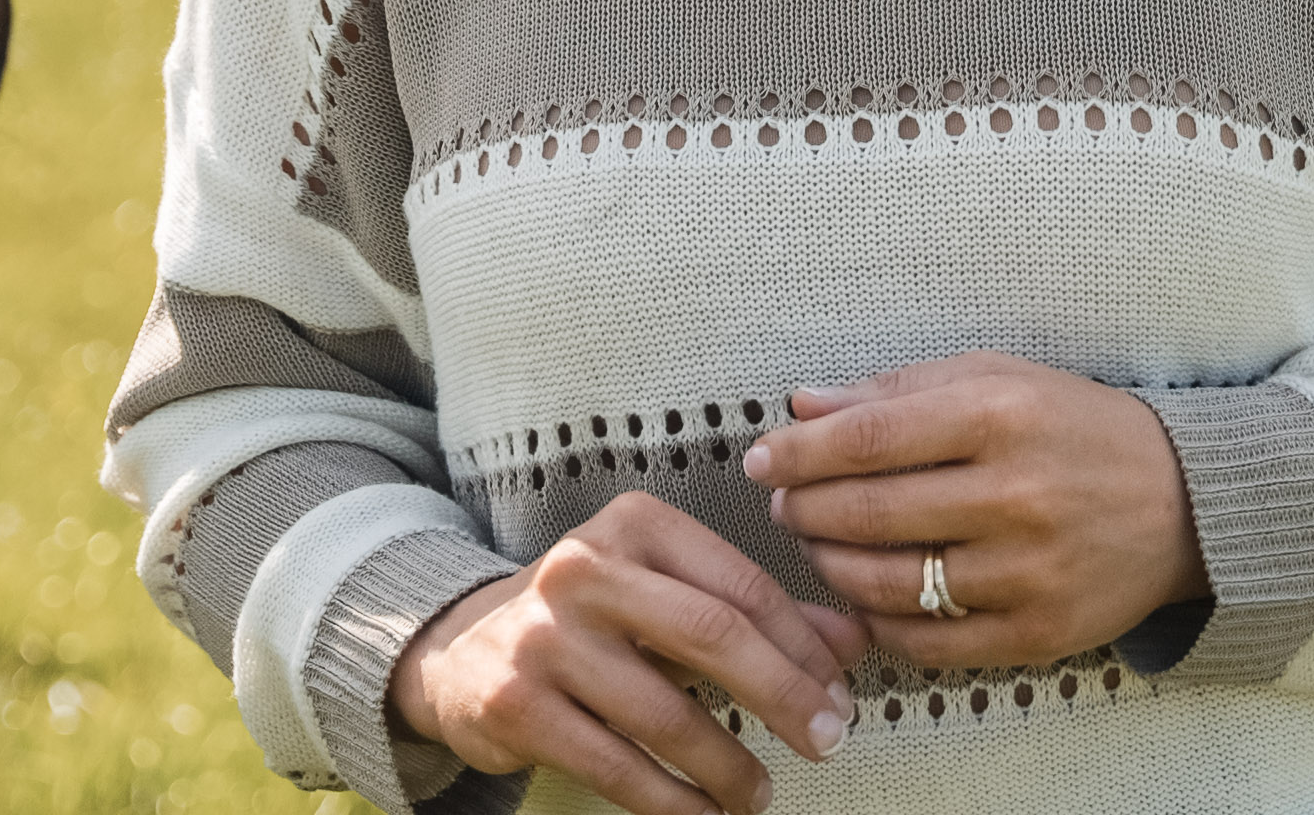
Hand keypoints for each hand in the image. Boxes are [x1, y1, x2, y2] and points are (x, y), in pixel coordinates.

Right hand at [388, 490, 867, 814]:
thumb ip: (756, 613)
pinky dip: (672, 802)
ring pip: (667, 714)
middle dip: (785, 697)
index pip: (742, 586)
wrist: (458, 650)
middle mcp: (585, 569)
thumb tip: (855, 641)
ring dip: (729, 766)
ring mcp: (545, 637)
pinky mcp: (516, 704)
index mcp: (634, 525)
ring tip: (759, 794)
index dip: (804, 647)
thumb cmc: (589, 620)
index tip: (840, 695)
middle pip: (713, 636)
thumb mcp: (666, 595)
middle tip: (830, 741)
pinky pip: (617, 766)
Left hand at [743, 352, 1211, 668]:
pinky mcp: (1034, 635)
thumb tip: (804, 406)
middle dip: (805, 508)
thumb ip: (897, 390)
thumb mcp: (998, 379)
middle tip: (785, 503)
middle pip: (866, 513)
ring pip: (886, 583)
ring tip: (820, 545)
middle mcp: (1013, 496)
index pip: (866, 439)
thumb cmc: (1076, 429)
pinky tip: (866, 596)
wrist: (1183, 502)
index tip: (761, 458)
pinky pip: (926, 642)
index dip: (799, 452)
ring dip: (831, 566)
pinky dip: (880, 622)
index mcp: (999, 416)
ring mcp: (1025, 574)